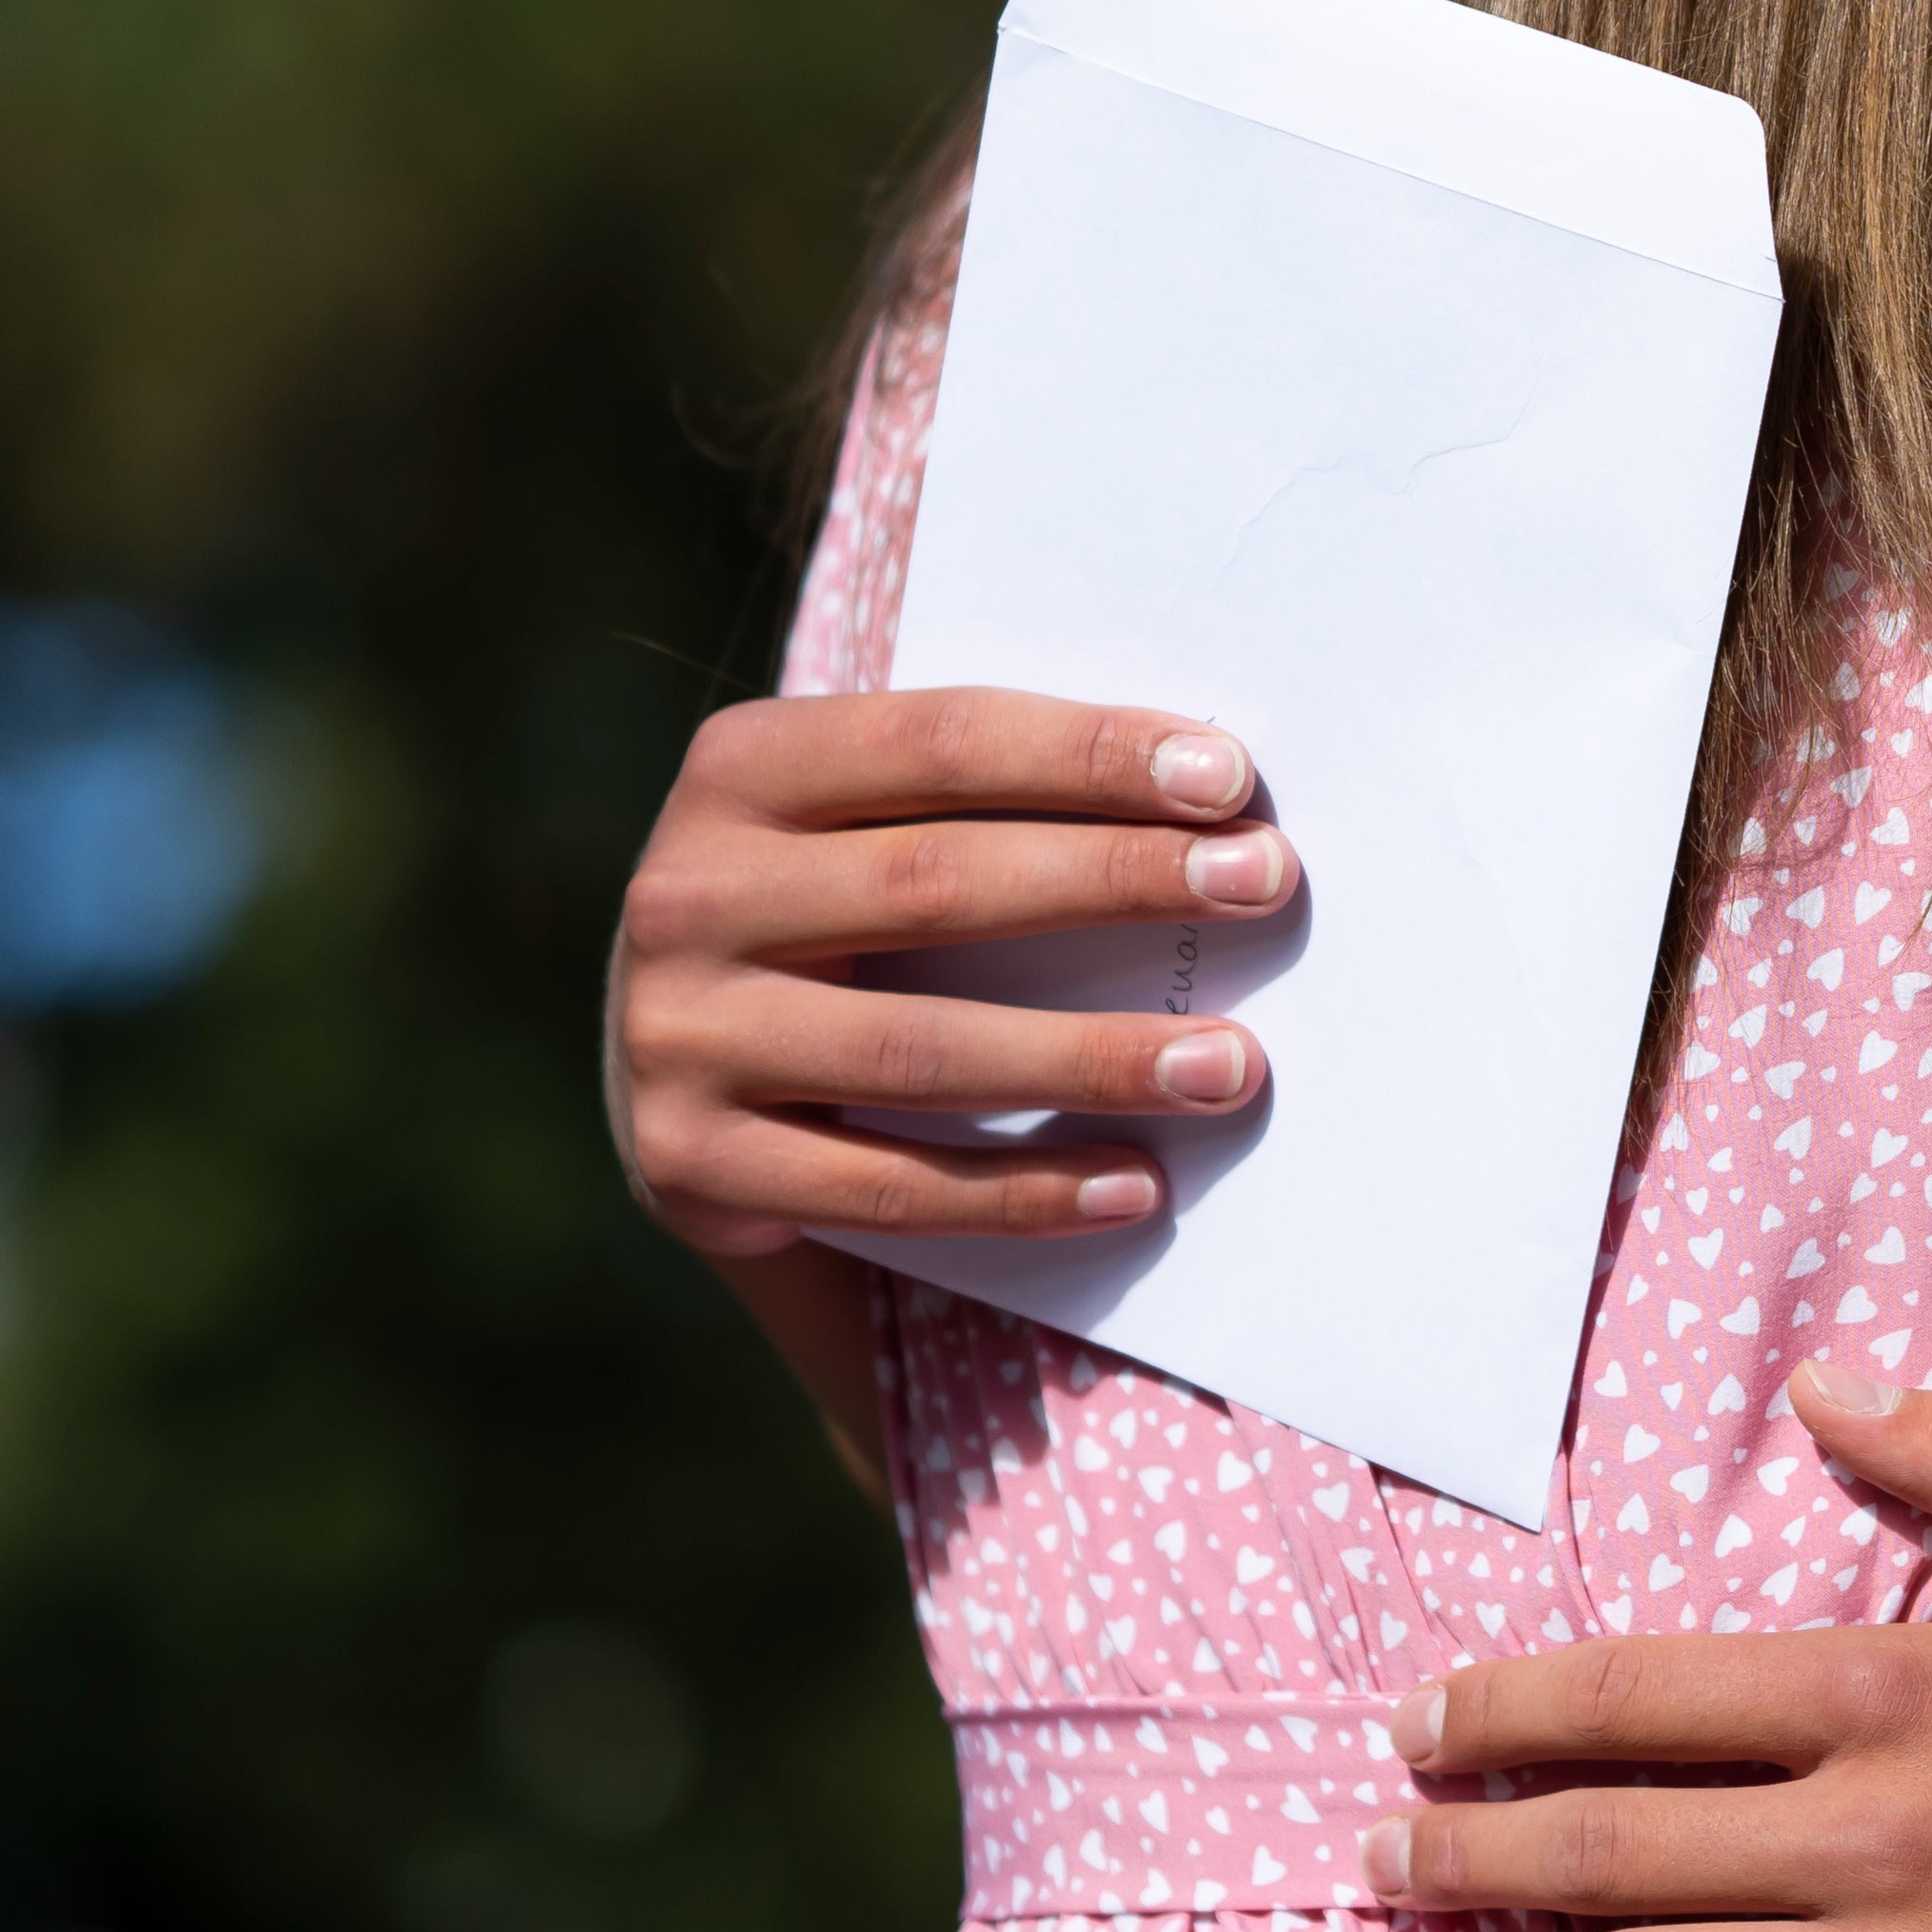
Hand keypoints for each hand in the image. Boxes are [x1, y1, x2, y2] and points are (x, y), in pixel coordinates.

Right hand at [604, 685, 1299, 1256]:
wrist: (668, 1055)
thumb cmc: (828, 910)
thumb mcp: (860, 821)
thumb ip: (983, 796)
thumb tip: (1210, 800)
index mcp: (741, 768)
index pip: (940, 740)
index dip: (1089, 754)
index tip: (1229, 780)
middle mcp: (687, 894)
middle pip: (937, 881)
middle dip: (1117, 879)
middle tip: (1264, 884)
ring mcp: (677, 1036)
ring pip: (919, 1050)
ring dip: (1093, 1057)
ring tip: (1231, 1064)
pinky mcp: (690, 1166)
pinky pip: (887, 1188)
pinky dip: (1023, 1191)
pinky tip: (1137, 1185)